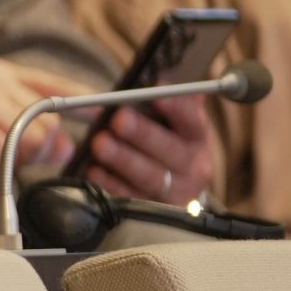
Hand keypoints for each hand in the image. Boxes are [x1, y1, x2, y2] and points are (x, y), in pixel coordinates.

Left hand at [82, 95, 213, 204]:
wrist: (176, 191)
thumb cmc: (168, 145)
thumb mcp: (174, 124)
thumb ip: (169, 102)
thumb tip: (161, 77)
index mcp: (197, 138)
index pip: (192, 120)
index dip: (177, 107)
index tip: (156, 92)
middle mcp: (193, 167)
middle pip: (170, 151)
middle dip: (143, 134)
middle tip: (118, 120)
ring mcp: (175, 193)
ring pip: (150, 177)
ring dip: (123, 159)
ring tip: (100, 143)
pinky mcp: (153, 212)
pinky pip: (130, 198)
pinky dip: (110, 184)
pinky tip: (93, 170)